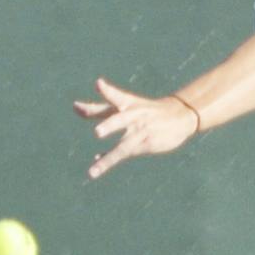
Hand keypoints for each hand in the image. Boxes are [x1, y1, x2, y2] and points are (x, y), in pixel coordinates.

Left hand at [73, 78, 199, 179]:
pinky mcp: (146, 145)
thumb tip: (75, 107)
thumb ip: (99, 108)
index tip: (98, 84)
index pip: (115, 96)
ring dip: (108, 159)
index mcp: (128, 104)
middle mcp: (134, 116)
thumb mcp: (126, 105)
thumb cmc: (145, 111)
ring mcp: (141, 132)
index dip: (107, 91)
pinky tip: (97, 163)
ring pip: (123, 147)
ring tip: (92, 170)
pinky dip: (110, 159)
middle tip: (97, 133)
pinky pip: (126, 154)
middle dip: (110, 126)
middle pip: (120, 121)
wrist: (180, 116)